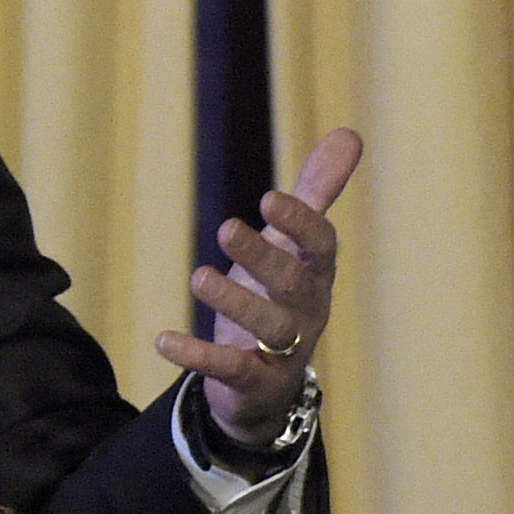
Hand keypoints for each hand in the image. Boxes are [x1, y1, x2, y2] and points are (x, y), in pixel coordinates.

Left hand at [155, 127, 362, 448]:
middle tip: (226, 227)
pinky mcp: (253, 380)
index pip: (320, 246)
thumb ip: (316, 192)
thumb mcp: (295, 243)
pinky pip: (229, 369)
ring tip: (198, 277)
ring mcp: (283, 349)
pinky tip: (163, 340)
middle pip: (291, 282)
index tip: (270, 198)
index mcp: (316, 273)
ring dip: (233, 301)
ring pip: (267, 326)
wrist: (269, 381)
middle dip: (263, 256)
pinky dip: (198, 356)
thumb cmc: (280, 293)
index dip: (300, 223)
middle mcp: (306, 310)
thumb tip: (349, 132)